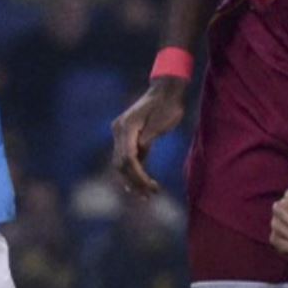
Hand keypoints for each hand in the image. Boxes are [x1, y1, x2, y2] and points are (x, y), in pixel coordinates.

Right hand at [110, 77, 188, 195]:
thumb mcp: (162, 122)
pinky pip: (128, 157)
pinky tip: (142, 183)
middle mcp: (119, 130)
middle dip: (134, 181)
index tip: (150, 187)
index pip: (128, 158)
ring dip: (132, 179)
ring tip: (145, 195)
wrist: (166, 91)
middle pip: (121, 163)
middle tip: (148, 196)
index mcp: (126, 126)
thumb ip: (147, 139)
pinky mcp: (128, 136)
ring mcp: (121, 133)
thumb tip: (137, 156)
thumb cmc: (168, 105)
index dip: (138, 175)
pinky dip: (134, 170)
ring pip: (122, 162)